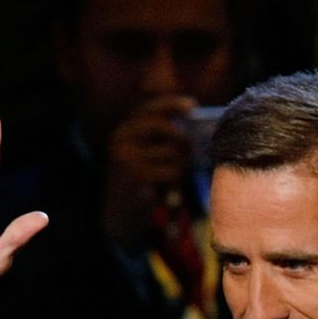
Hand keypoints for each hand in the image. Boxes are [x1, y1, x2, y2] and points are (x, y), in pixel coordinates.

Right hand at [102, 95, 195, 251]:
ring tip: (173, 176)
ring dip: (181, 164)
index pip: (149, 109)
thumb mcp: (147, 155)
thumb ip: (163, 138)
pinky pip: (173, 171)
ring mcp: (127, 158)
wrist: (121, 214)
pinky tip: (169, 187)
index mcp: (124, 131)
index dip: (172, 104)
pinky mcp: (137, 177)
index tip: (193, 105)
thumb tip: (196, 124)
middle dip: (183, 137)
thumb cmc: (142, 181)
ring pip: (172, 152)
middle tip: (193, 149)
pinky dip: (177, 179)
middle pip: (163, 126)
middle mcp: (122, 140)